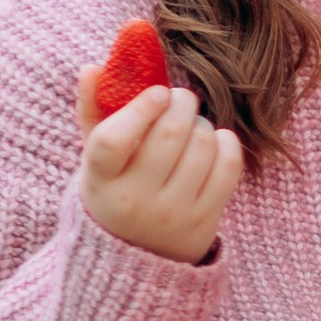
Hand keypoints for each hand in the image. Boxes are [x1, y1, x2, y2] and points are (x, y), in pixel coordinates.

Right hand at [75, 64, 241, 263]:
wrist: (139, 254)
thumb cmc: (116, 187)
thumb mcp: (97, 157)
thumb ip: (92, 111)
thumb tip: (92, 67)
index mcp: (100, 181)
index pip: (112, 141)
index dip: (139, 109)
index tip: (157, 92)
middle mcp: (134, 202)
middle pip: (168, 136)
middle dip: (181, 103)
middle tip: (179, 98)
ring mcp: (172, 214)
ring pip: (201, 147)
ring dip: (201, 123)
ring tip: (192, 124)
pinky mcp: (205, 221)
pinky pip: (228, 167)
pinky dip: (226, 143)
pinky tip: (214, 140)